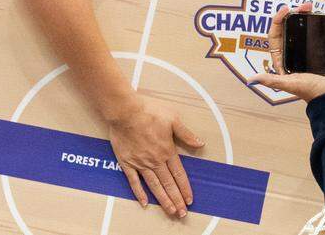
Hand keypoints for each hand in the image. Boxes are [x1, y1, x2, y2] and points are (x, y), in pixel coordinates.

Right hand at [108, 95, 203, 216]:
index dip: (185, 189)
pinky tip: (144, 202)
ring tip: (170, 211)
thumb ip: (186, 134)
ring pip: (154, 186)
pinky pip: (134, 181)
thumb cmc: (148, 112)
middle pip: (168, 184)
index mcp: (167, 151)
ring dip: (163, 200)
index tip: (189, 200)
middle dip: (176, 199)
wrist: (124, 111)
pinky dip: (139, 193)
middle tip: (182, 213)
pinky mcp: (127, 162)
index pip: (179, 175)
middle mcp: (155, 161)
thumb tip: (200, 143)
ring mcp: (140, 163)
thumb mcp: (172, 119)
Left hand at [250, 3, 324, 101]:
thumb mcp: (290, 84)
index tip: (286, 9)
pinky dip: (316, 24)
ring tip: (311, 8)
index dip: (278, 20)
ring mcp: (305, 51)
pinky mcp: (318, 51)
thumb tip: (251, 79)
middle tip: (304, 6)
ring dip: (305, 17)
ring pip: (301, 28)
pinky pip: (315, 34)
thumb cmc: (311, 92)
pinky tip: (321, 16)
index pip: (275, 35)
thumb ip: (272, 81)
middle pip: (288, 28)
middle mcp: (292, 53)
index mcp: (282, 59)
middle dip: (294, 14)